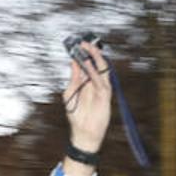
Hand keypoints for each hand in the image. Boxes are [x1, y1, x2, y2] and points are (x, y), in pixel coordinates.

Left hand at [61, 40, 112, 164]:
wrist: (83, 132)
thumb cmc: (76, 114)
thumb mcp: (70, 93)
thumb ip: (73, 77)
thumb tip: (74, 62)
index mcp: (87, 82)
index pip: (88, 63)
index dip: (84, 54)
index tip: (77, 45)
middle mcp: (95, 83)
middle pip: (97, 63)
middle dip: (91, 52)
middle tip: (83, 43)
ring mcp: (101, 88)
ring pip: (102, 69)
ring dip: (96, 58)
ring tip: (88, 49)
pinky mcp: (105, 96)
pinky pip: (102, 81)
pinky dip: (95, 73)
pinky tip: (89, 65)